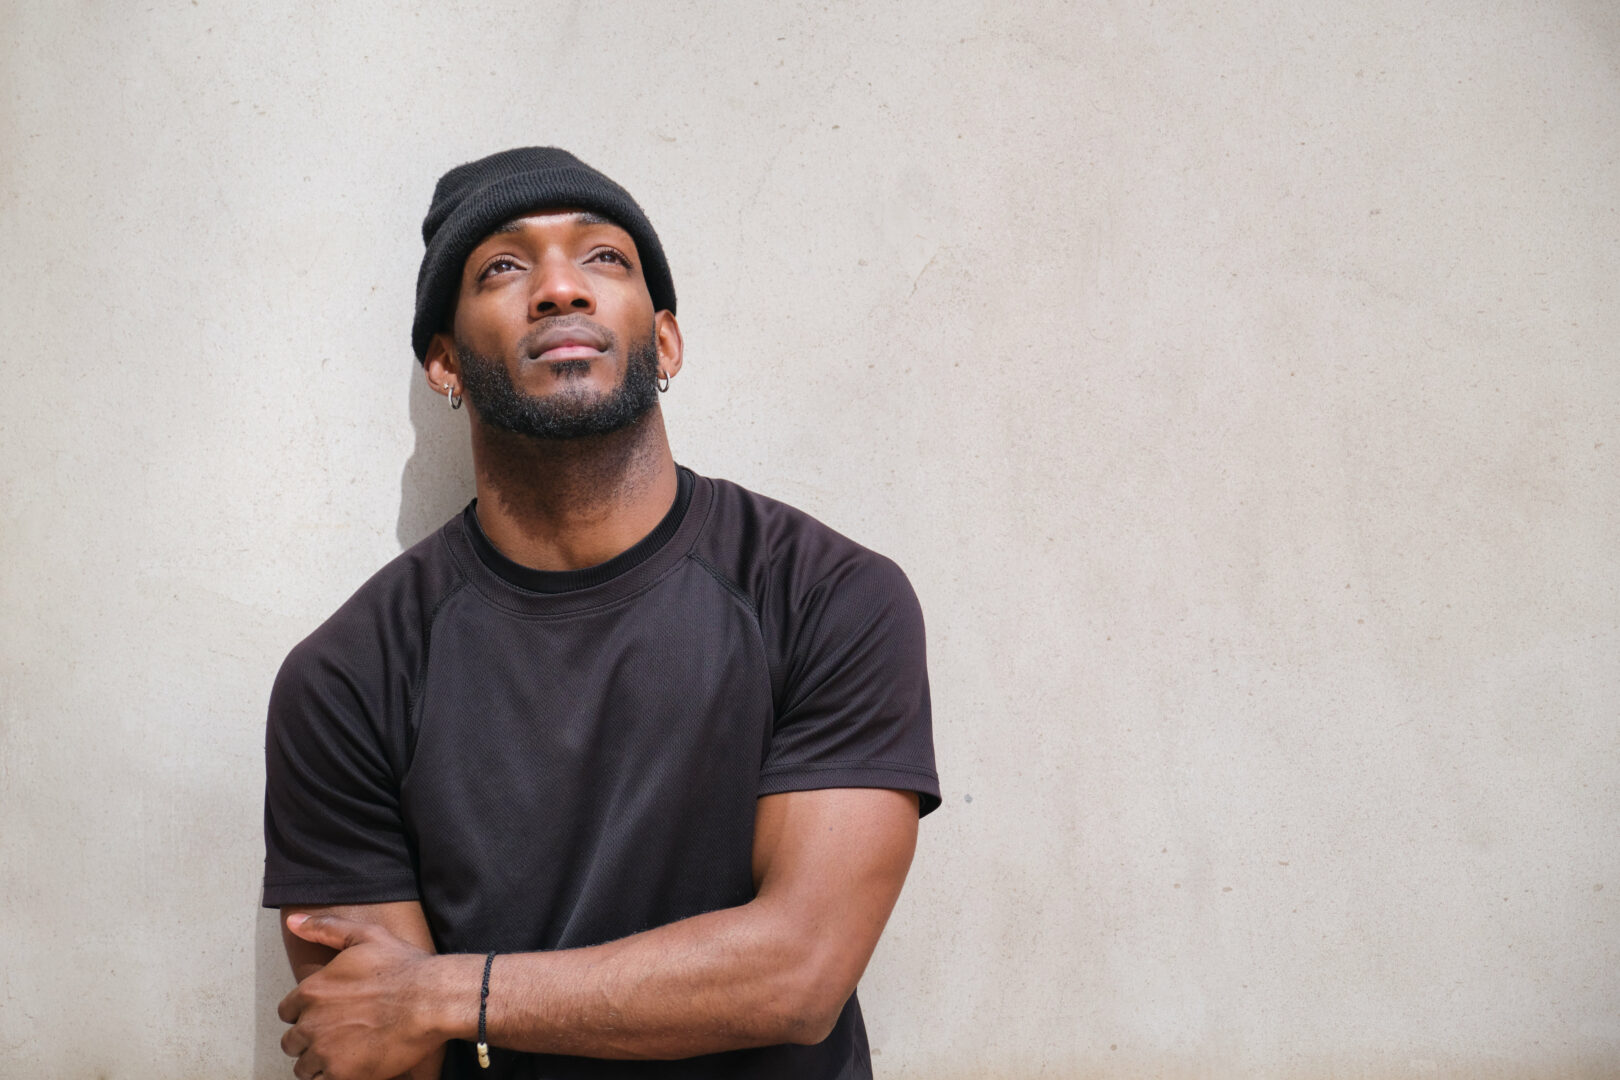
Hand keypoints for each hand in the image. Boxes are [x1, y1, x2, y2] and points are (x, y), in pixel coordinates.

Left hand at [278, 912, 450, 1079]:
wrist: (431, 999)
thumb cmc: (403, 967)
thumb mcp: (364, 935)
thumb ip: (325, 928)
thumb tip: (294, 921)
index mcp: (312, 990)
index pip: (288, 1012)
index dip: (306, 1013)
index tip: (325, 1014)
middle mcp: (311, 1022)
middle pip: (292, 1042)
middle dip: (310, 1040)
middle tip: (336, 1036)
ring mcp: (325, 1051)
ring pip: (304, 1066)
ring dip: (319, 1062)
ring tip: (344, 1054)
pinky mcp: (342, 1074)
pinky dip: (332, 1077)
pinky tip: (351, 1067)